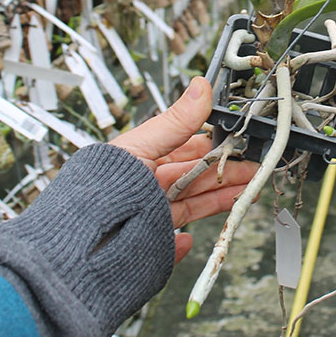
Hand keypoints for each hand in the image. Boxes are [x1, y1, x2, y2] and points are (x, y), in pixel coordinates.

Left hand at [112, 77, 256, 263]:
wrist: (80, 249)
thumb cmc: (99, 192)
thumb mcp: (141, 148)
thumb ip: (175, 122)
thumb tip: (199, 87)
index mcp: (141, 159)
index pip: (187, 148)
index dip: (215, 146)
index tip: (239, 144)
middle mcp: (145, 187)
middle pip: (195, 177)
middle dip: (226, 172)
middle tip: (255, 169)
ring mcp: (148, 215)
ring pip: (193, 204)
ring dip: (221, 199)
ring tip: (247, 194)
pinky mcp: (148, 244)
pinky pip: (173, 241)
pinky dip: (185, 241)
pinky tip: (193, 238)